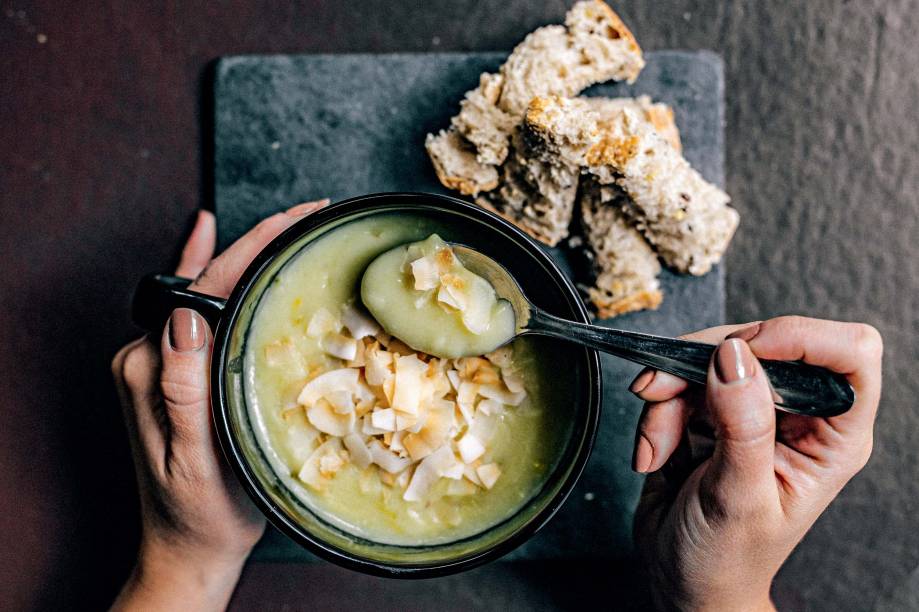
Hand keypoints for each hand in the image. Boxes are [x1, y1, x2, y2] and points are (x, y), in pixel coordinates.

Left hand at [111, 200, 327, 611]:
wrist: (189, 547)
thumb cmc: (200, 513)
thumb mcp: (194, 458)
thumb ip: (181, 387)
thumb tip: (186, 313)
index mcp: (148, 368)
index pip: (202, 287)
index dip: (252, 246)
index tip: (297, 218)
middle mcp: (147, 356)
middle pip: (203, 280)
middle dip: (255, 241)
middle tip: (307, 214)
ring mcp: (159, 363)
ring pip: (203, 291)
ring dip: (242, 253)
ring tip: (285, 225)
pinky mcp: (174, 373)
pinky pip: (197, 311)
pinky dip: (213, 274)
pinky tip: (213, 241)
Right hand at [629, 317, 881, 610]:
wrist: (684, 580)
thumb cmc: (727, 559)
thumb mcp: (737, 498)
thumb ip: (742, 426)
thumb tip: (735, 356)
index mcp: (833, 437)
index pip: (849, 354)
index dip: (801, 338)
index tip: (743, 352)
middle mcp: (798, 415)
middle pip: (764, 343)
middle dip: (704, 366)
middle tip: (662, 393)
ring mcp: (753, 410)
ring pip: (711, 359)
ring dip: (669, 397)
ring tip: (658, 447)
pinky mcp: (712, 411)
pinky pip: (679, 381)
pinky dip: (656, 412)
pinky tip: (654, 453)